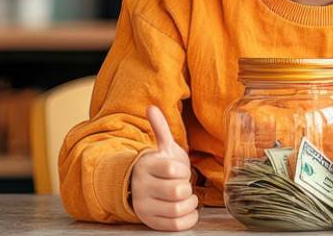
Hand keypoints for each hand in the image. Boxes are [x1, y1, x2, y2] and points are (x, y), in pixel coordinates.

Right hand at [131, 106, 198, 231]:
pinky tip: (186, 210)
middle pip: (177, 192)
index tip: (180, 171)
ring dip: (190, 204)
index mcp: (147, 167)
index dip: (184, 170)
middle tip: (184, 185)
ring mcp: (145, 207)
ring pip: (178, 209)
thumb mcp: (163, 147)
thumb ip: (160, 128)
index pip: (174, 170)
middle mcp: (142, 188)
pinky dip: (188, 218)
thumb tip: (151, 108)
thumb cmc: (160, 166)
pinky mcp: (151, 222)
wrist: (143, 187)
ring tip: (186, 197)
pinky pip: (176, 226)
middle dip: (187, 188)